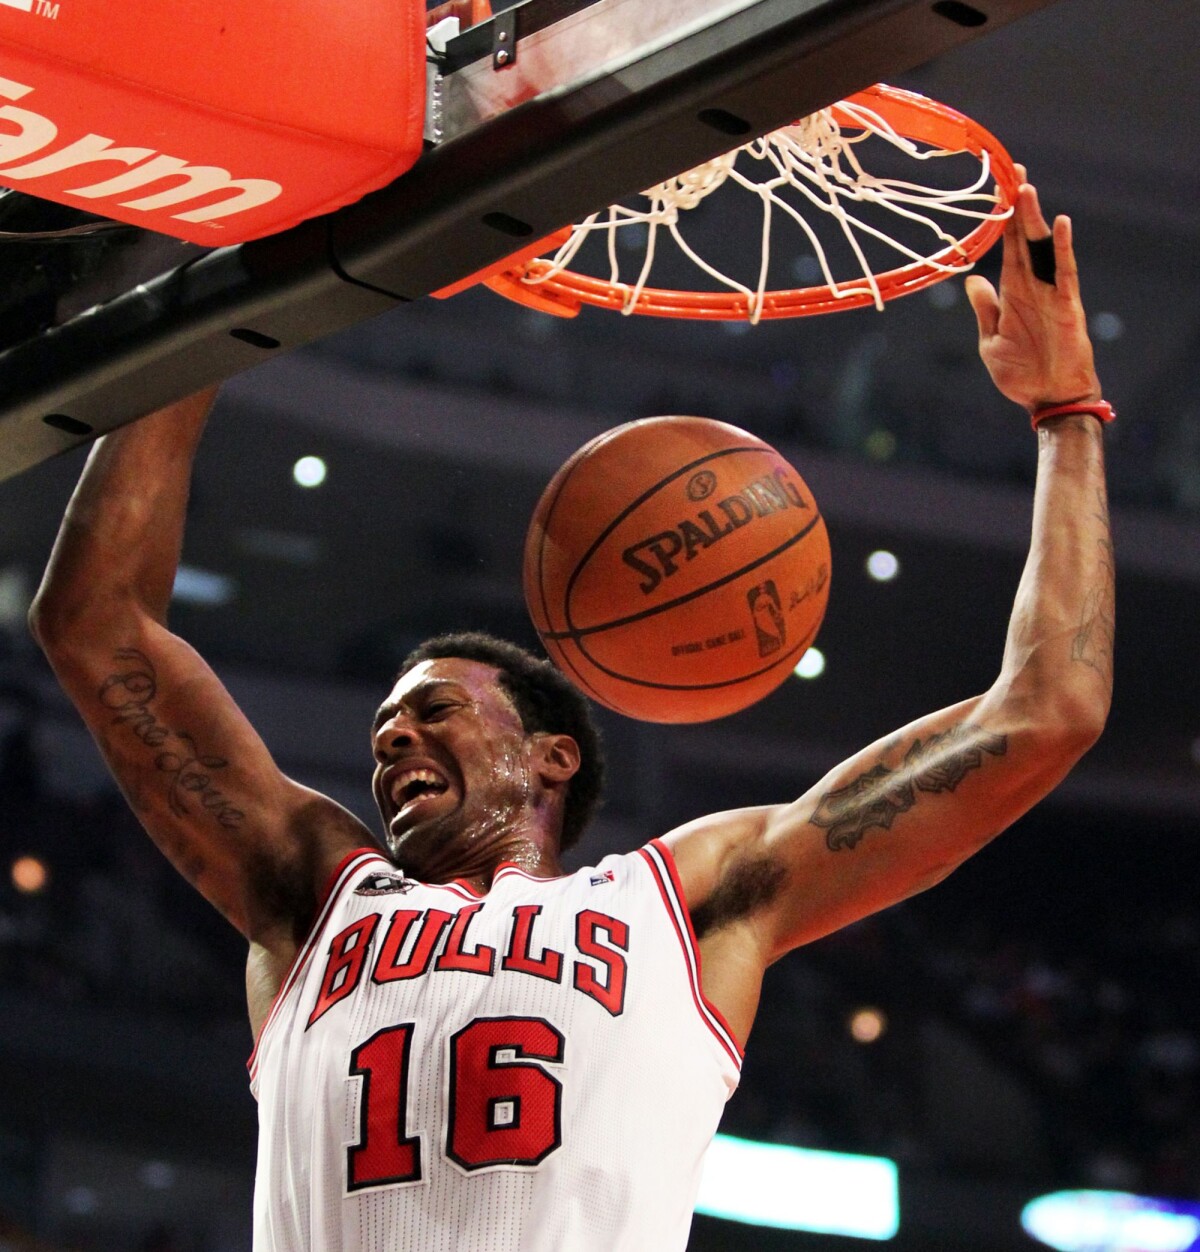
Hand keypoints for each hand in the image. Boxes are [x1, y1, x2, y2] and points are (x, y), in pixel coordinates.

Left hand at [965, 169, 1101, 413]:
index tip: (994, 192)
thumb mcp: (991, 340)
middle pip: (1023, 238)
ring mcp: (1050, 292)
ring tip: (1027, 188)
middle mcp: (1032, 285)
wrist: (1046, 397)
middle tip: (1012, 171)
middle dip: (1018, 206)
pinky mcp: (1067, 304)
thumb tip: (972, 279)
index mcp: (1012, 292)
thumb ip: (985, 309)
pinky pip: (1065, 271)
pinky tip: (1059, 224)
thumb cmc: (1020, 373)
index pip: (1005, 248)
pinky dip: (1062, 248)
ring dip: (1034, 218)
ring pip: (1042, 247)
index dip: (1000, 221)